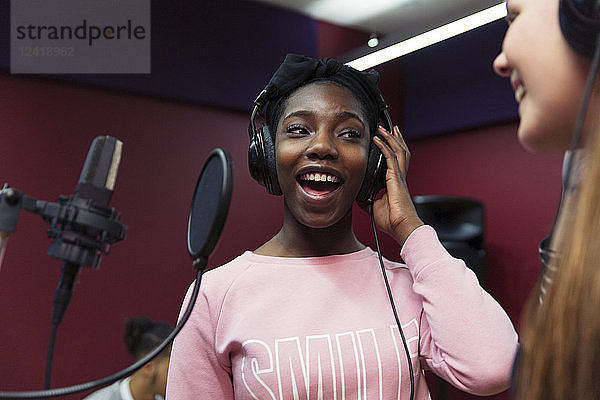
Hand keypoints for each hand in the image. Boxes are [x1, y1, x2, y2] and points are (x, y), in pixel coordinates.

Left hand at [370, 125, 423, 245]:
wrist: (401, 226)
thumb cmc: (391, 220)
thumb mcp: (373, 207)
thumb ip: (367, 200)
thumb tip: (358, 196)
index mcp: (395, 183)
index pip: (395, 161)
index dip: (393, 149)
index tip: (387, 141)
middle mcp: (399, 177)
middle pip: (400, 152)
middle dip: (395, 139)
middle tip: (391, 128)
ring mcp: (398, 176)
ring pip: (398, 151)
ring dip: (390, 138)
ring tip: (385, 128)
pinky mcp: (396, 177)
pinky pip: (390, 157)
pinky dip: (384, 146)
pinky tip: (378, 139)